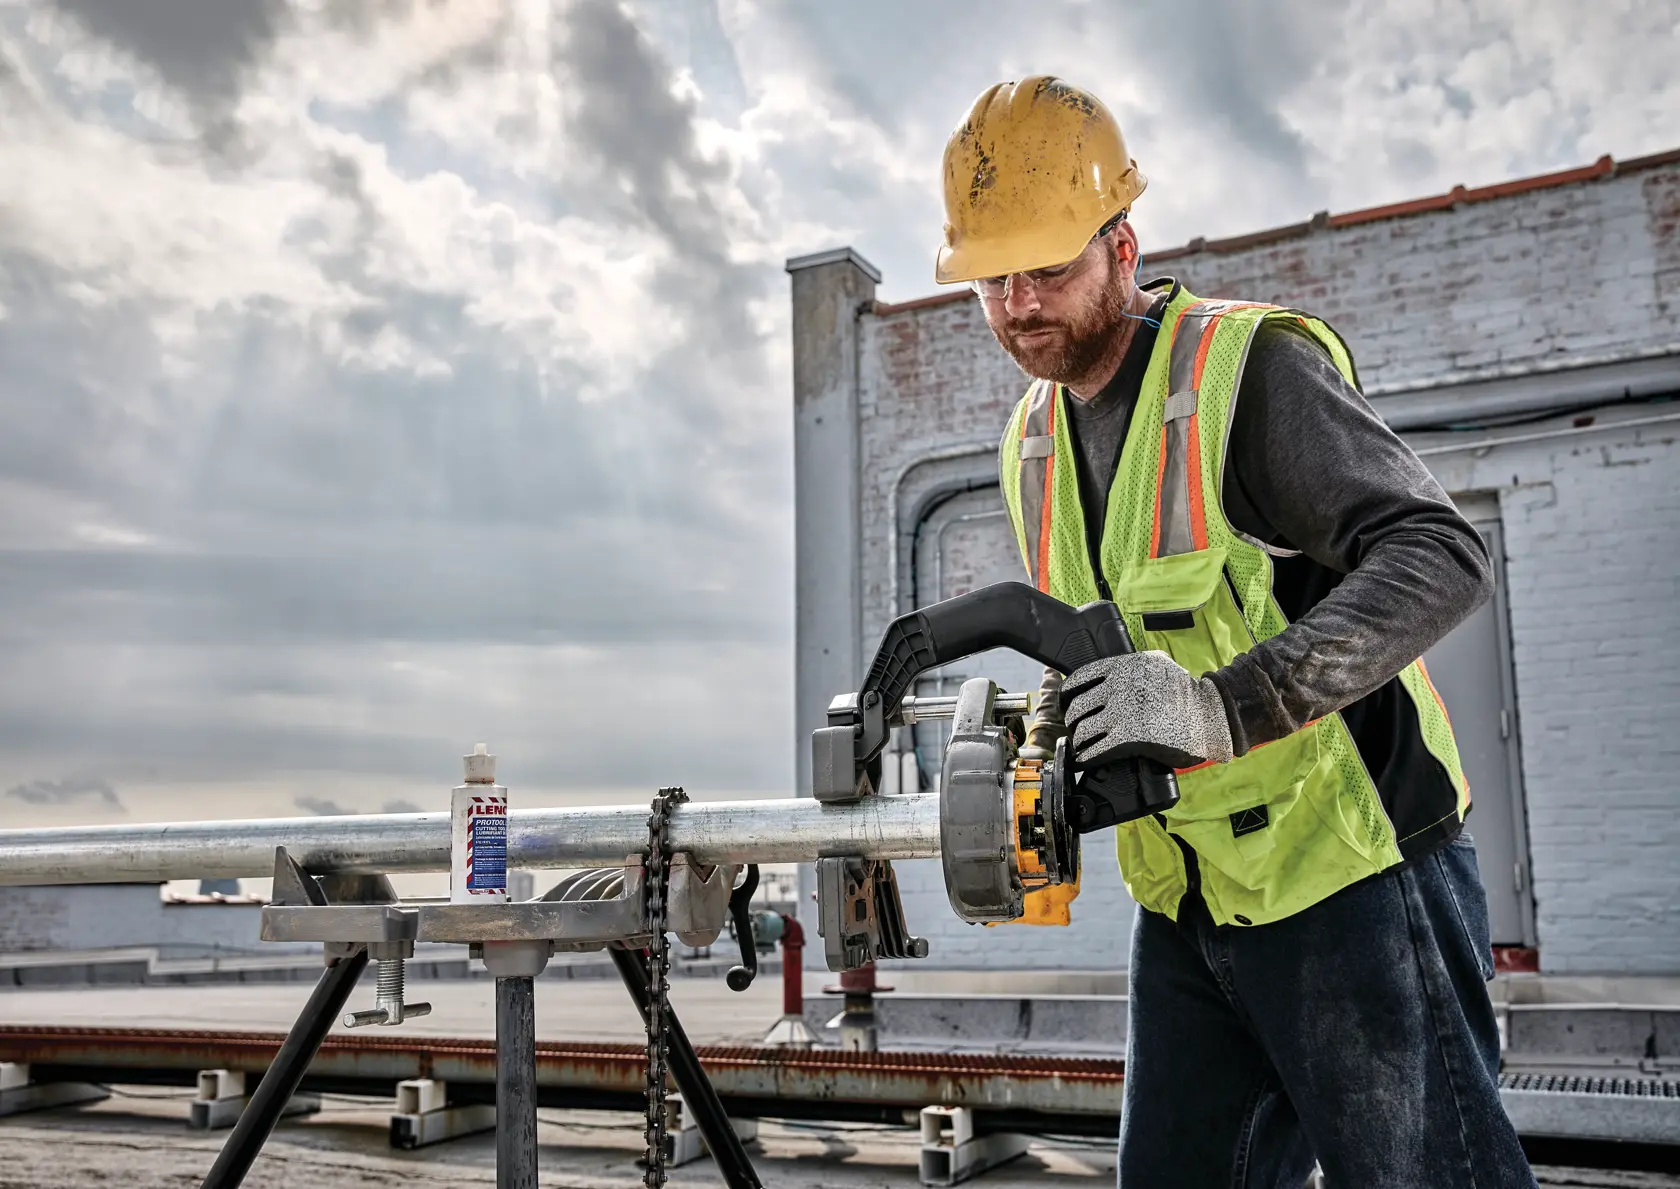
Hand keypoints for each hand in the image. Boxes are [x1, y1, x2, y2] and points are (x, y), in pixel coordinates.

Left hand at [1062, 651, 1234, 770]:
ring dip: (1079, 741)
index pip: (1078, 680)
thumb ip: (1130, 666)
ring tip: (1081, 746)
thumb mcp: (1156, 663)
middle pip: (1077, 708)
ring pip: (1083, 730)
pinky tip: (1085, 760)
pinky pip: (1095, 750)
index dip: (1067, 695)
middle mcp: (1118, 688)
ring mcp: (1123, 714)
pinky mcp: (1130, 739)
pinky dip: (1086, 757)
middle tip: (1076, 729)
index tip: (1066, 704)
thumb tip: (1105, 675)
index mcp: (1121, 667)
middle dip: (1073, 722)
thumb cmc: (1185, 691)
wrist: (1209, 714)